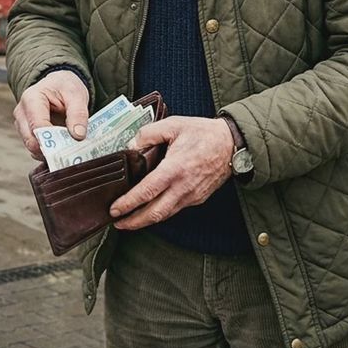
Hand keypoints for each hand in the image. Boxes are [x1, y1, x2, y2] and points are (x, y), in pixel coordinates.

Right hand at [12, 70, 89, 159]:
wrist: (59, 85)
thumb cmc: (65, 87)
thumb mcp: (77, 95)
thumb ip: (78, 114)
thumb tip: (78, 136)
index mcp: (31, 99)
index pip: (37, 126)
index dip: (53, 140)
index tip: (71, 145)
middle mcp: (22, 113)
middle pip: (31, 140)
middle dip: (51, 149)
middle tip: (71, 152)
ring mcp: (22, 125)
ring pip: (32, 147)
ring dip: (50, 152)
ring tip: (69, 148)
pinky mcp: (26, 134)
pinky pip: (35, 149)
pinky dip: (49, 152)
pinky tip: (62, 148)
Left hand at [109, 117, 233, 230]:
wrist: (232, 144)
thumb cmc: (204, 133)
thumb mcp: (173, 124)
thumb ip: (149, 134)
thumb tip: (131, 146)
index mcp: (175, 168)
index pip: (147, 191)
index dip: (128, 203)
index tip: (114, 209)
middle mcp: (183, 187)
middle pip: (154, 213)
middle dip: (133, 222)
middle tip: (116, 223)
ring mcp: (192, 195)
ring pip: (165, 215)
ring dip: (145, 220)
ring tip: (129, 221)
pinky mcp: (197, 198)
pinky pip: (175, 209)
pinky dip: (160, 213)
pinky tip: (150, 209)